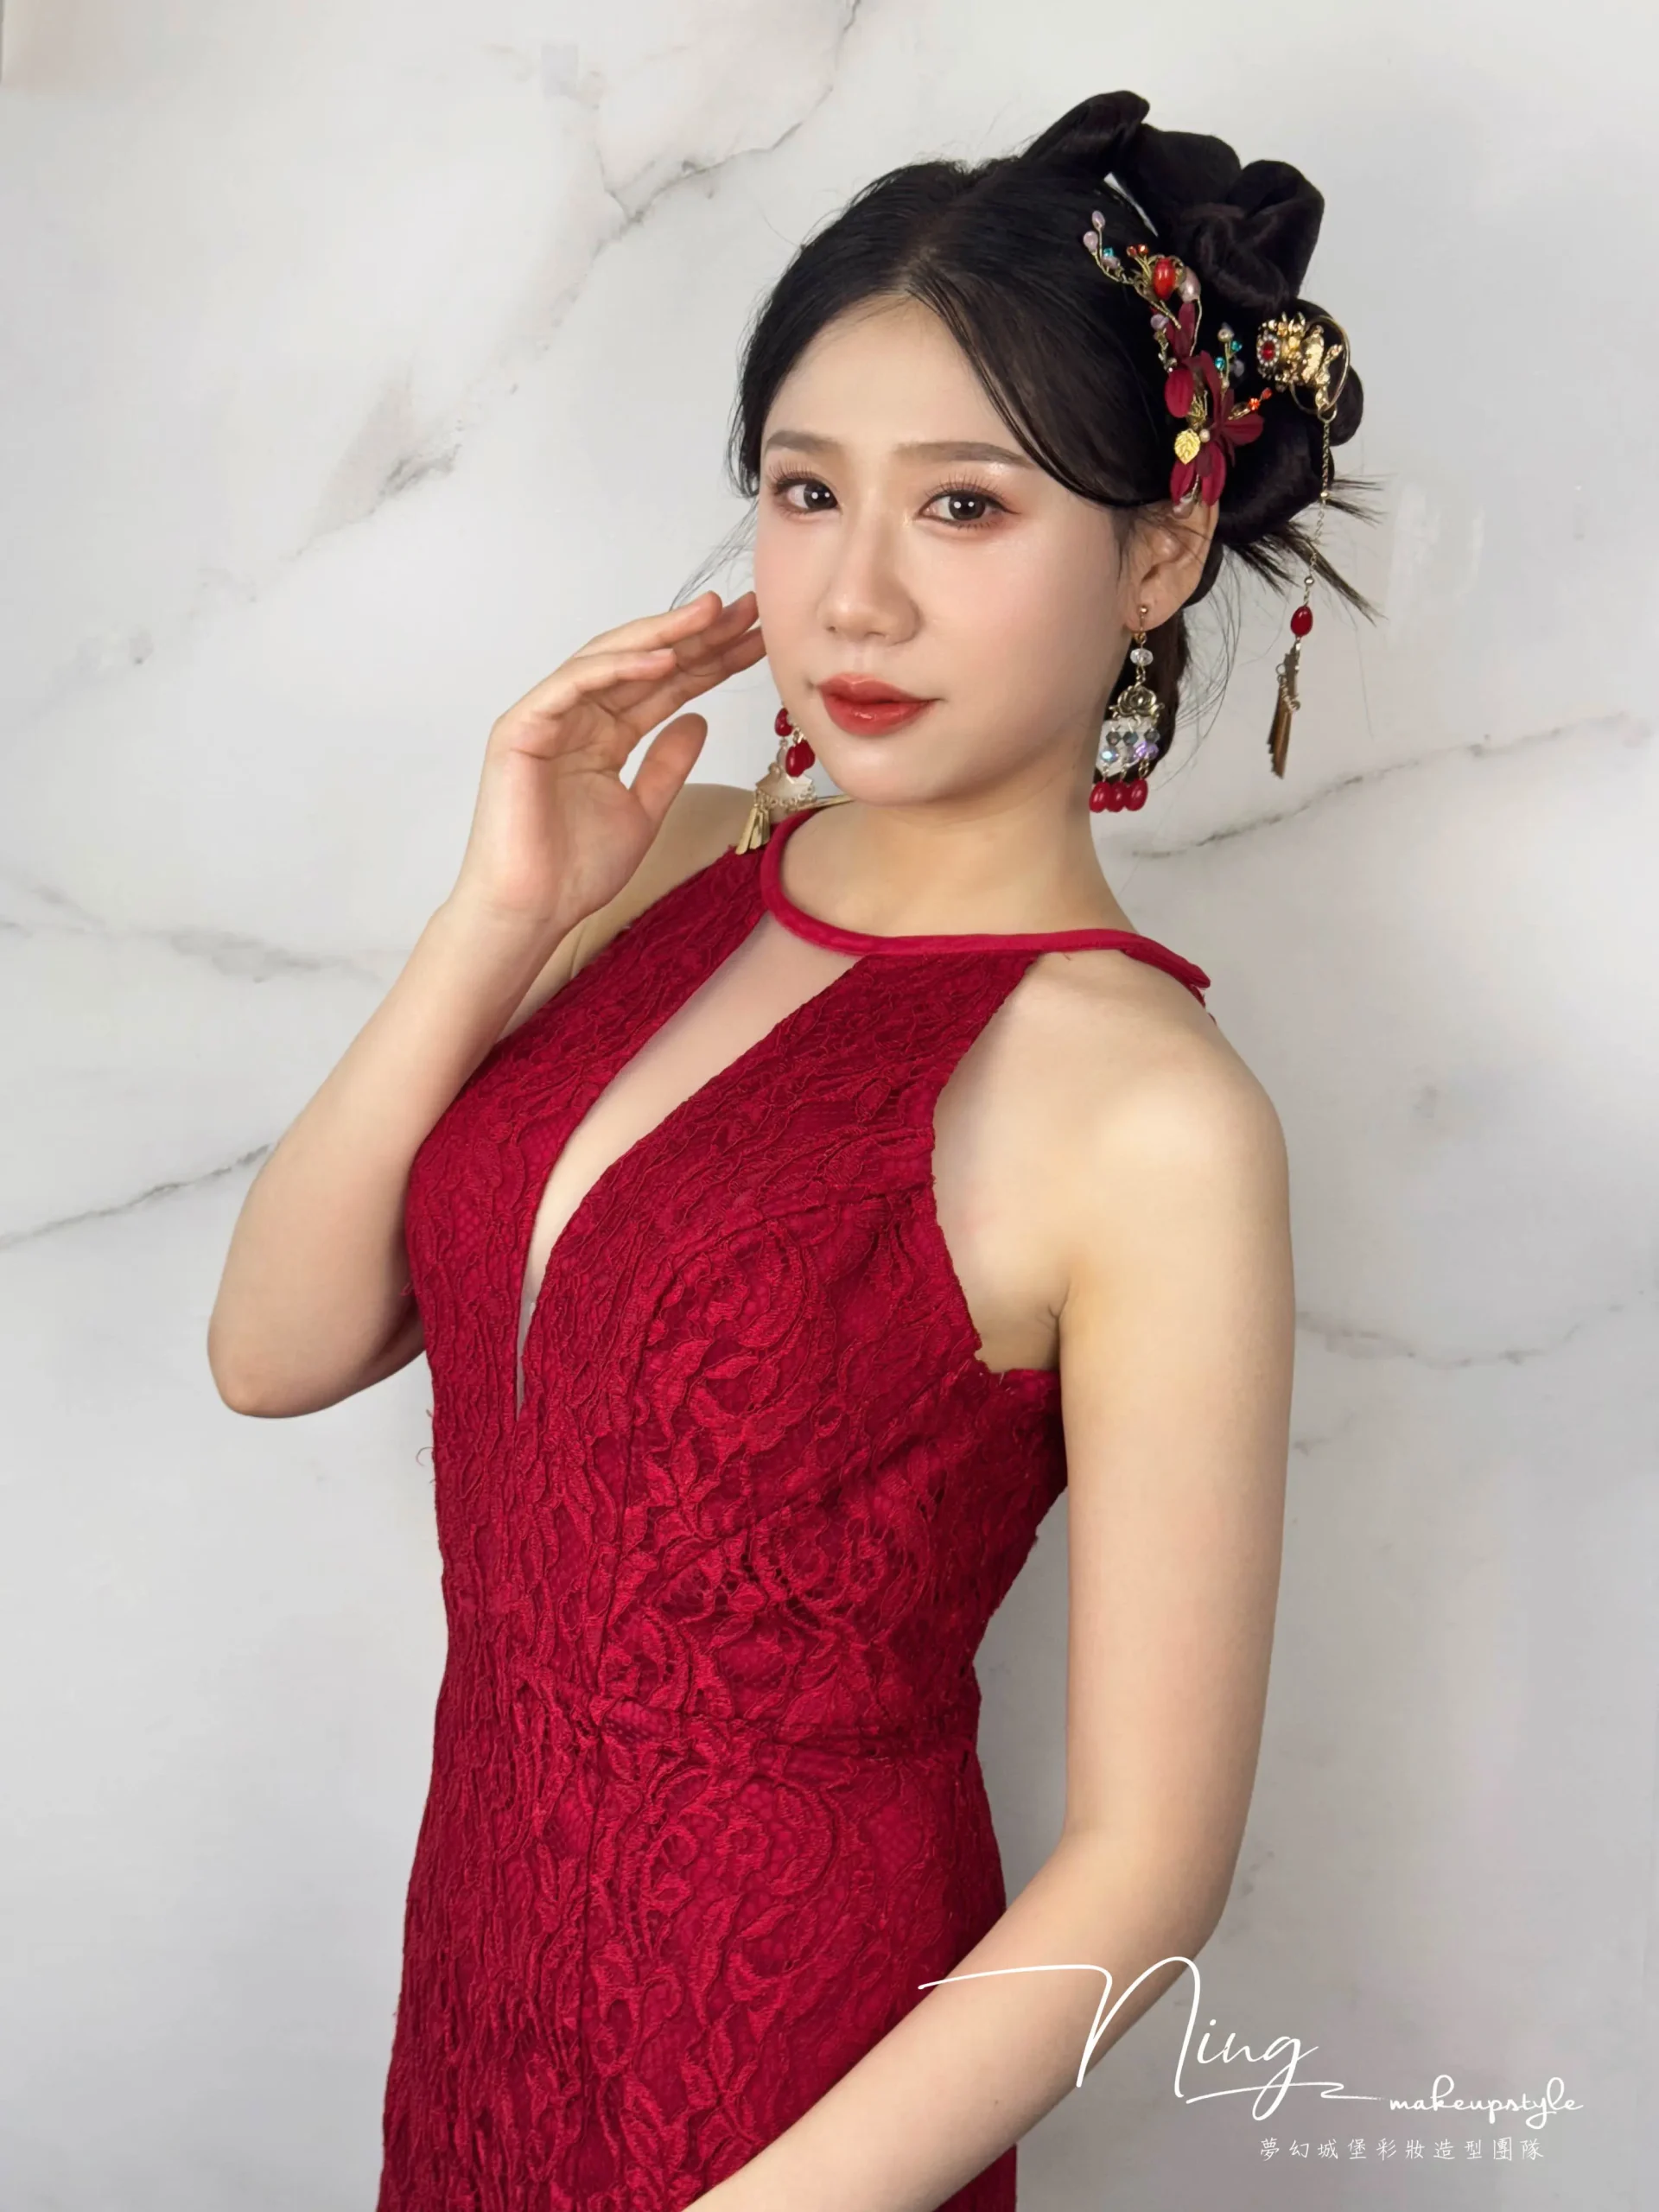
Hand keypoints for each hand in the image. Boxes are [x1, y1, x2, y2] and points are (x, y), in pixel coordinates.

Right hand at [449, 589, 766, 927]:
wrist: (532, 910)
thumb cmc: (576, 870)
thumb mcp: (644, 810)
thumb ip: (668, 763)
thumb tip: (699, 718)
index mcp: (604, 735)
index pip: (664, 687)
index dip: (710, 662)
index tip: (756, 641)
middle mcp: (576, 716)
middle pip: (642, 663)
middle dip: (695, 636)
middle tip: (746, 610)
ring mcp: (546, 717)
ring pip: (609, 660)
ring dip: (662, 636)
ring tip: (712, 616)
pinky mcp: (522, 727)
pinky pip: (574, 684)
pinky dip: (617, 668)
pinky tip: (663, 658)